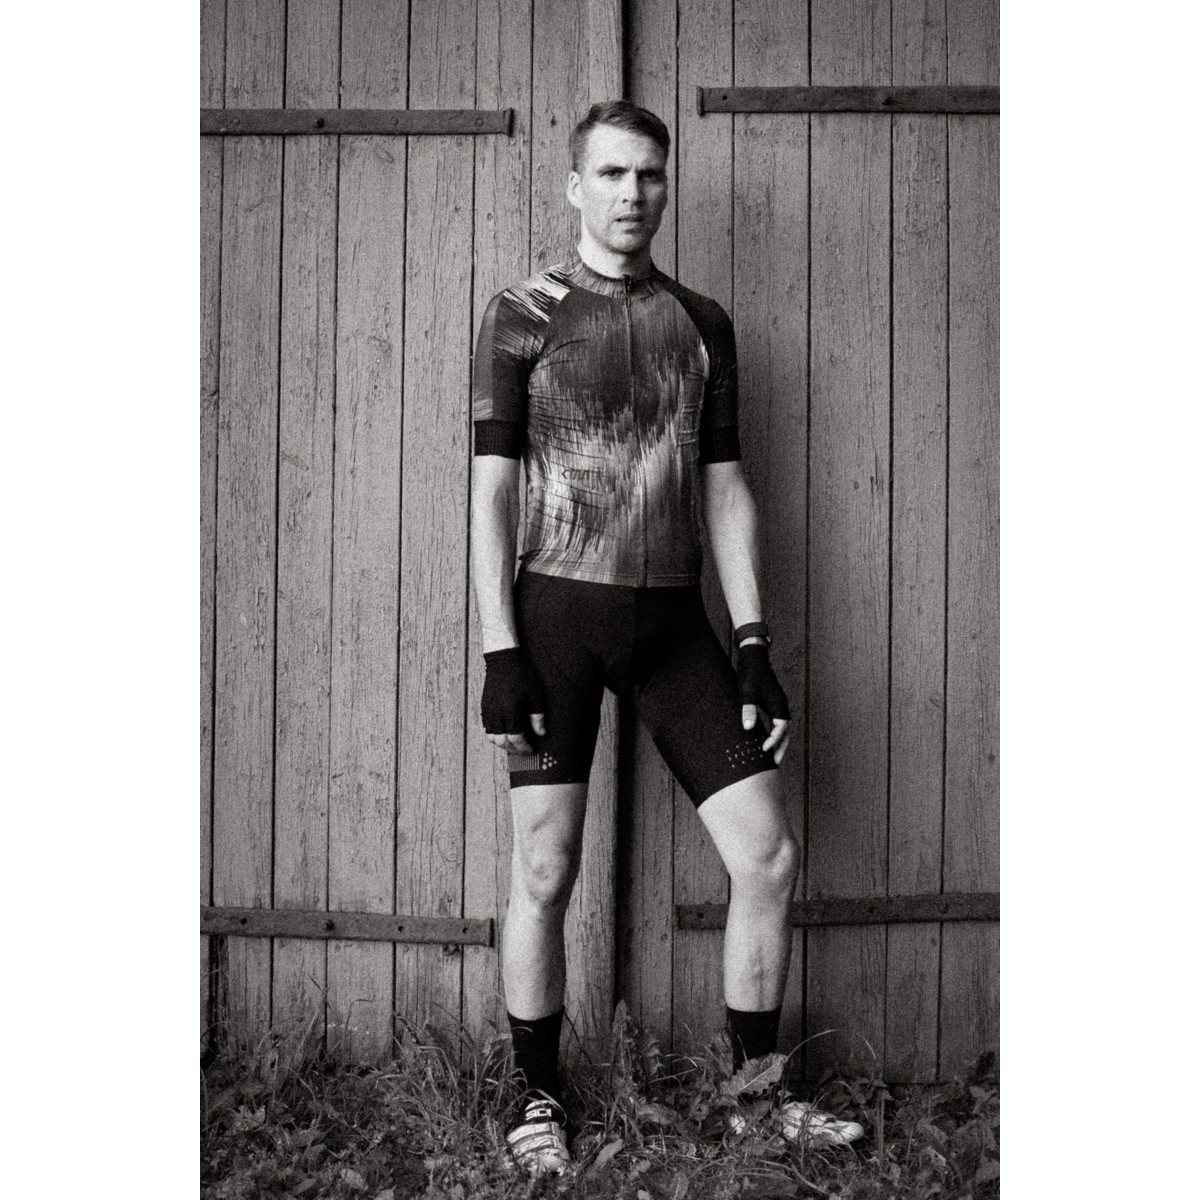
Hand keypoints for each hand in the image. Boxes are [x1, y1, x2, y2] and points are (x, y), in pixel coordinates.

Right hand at [481, 647, 546, 754]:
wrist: (503, 661)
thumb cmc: (522, 677)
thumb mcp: (535, 695)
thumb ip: (538, 717)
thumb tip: (541, 734)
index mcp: (511, 712)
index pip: (516, 739)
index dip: (523, 747)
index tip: (531, 749)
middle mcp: (497, 715)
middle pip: (502, 742)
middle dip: (513, 749)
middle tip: (523, 749)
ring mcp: (488, 711)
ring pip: (491, 737)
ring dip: (502, 743)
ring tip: (513, 743)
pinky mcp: (484, 707)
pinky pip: (487, 728)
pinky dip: (495, 734)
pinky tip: (504, 732)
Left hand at [737, 642, 791, 764]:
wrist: (753, 658)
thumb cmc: (750, 674)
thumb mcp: (747, 692)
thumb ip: (748, 709)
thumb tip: (748, 728)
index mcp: (778, 704)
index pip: (781, 728)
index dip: (774, 740)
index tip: (764, 749)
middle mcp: (781, 706)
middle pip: (786, 732)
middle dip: (781, 747)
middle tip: (775, 763)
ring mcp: (778, 705)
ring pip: (783, 729)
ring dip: (779, 743)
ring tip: (773, 758)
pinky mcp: (773, 704)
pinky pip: (777, 723)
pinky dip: (774, 734)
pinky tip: (766, 741)